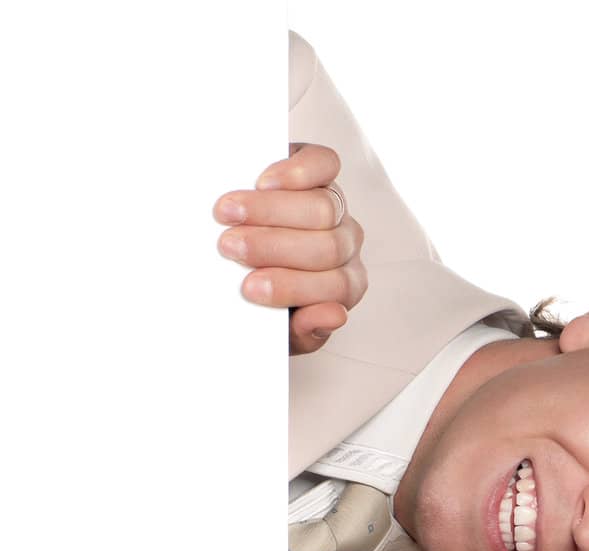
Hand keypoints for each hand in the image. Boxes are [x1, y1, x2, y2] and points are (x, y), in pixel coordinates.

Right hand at [212, 143, 366, 354]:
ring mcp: (337, 207)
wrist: (246, 264)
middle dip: (272, 247)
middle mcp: (347, 247)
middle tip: (229, 247)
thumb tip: (335, 315)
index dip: (291, 287)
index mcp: (344, 286)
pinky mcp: (322, 170)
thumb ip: (305, 333)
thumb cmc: (264, 299)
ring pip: (321, 208)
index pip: (334, 289)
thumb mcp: (282, 330)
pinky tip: (263, 181)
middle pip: (325, 246)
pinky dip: (295, 172)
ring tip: (228, 213)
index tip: (248, 288)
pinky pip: (324, 165)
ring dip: (269, 211)